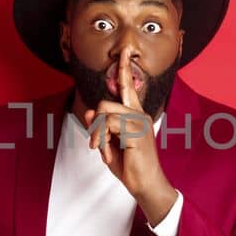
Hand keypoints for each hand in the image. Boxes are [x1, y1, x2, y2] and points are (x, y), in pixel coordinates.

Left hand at [84, 51, 177, 223]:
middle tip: (96, 144)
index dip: (124, 68)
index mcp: (135, 115)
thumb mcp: (109, 144)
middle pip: (105, 103)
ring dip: (97, 134)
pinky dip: (101, 140)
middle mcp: (139, 114)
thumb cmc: (130, 165)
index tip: (125, 51)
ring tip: (101, 150)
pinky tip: (107, 153)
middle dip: (94, 123)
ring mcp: (139, 122)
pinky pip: (108, 126)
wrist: (146, 184)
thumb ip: (100, 127)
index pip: (129, 86)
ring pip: (104, 113)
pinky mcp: (136, 132)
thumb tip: (89, 110)